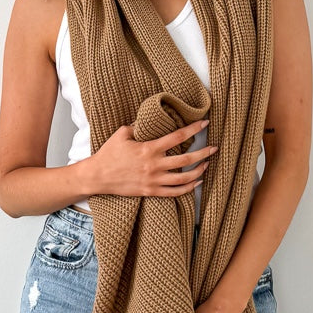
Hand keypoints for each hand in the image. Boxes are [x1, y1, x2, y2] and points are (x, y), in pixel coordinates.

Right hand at [91, 119, 217, 197]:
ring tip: (207, 164)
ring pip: (184, 178)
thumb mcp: (122, 133)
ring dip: (199, 171)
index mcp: (149, 149)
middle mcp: (154, 165)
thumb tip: (150, 120)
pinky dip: (188, 188)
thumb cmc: (109, 154)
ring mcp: (153, 180)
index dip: (193, 129)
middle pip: (186, 160)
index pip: (177, 137)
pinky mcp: (151, 191)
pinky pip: (174, 192)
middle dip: (203, 153)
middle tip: (214, 148)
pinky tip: (197, 182)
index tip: (205, 123)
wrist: (98, 176)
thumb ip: (138, 126)